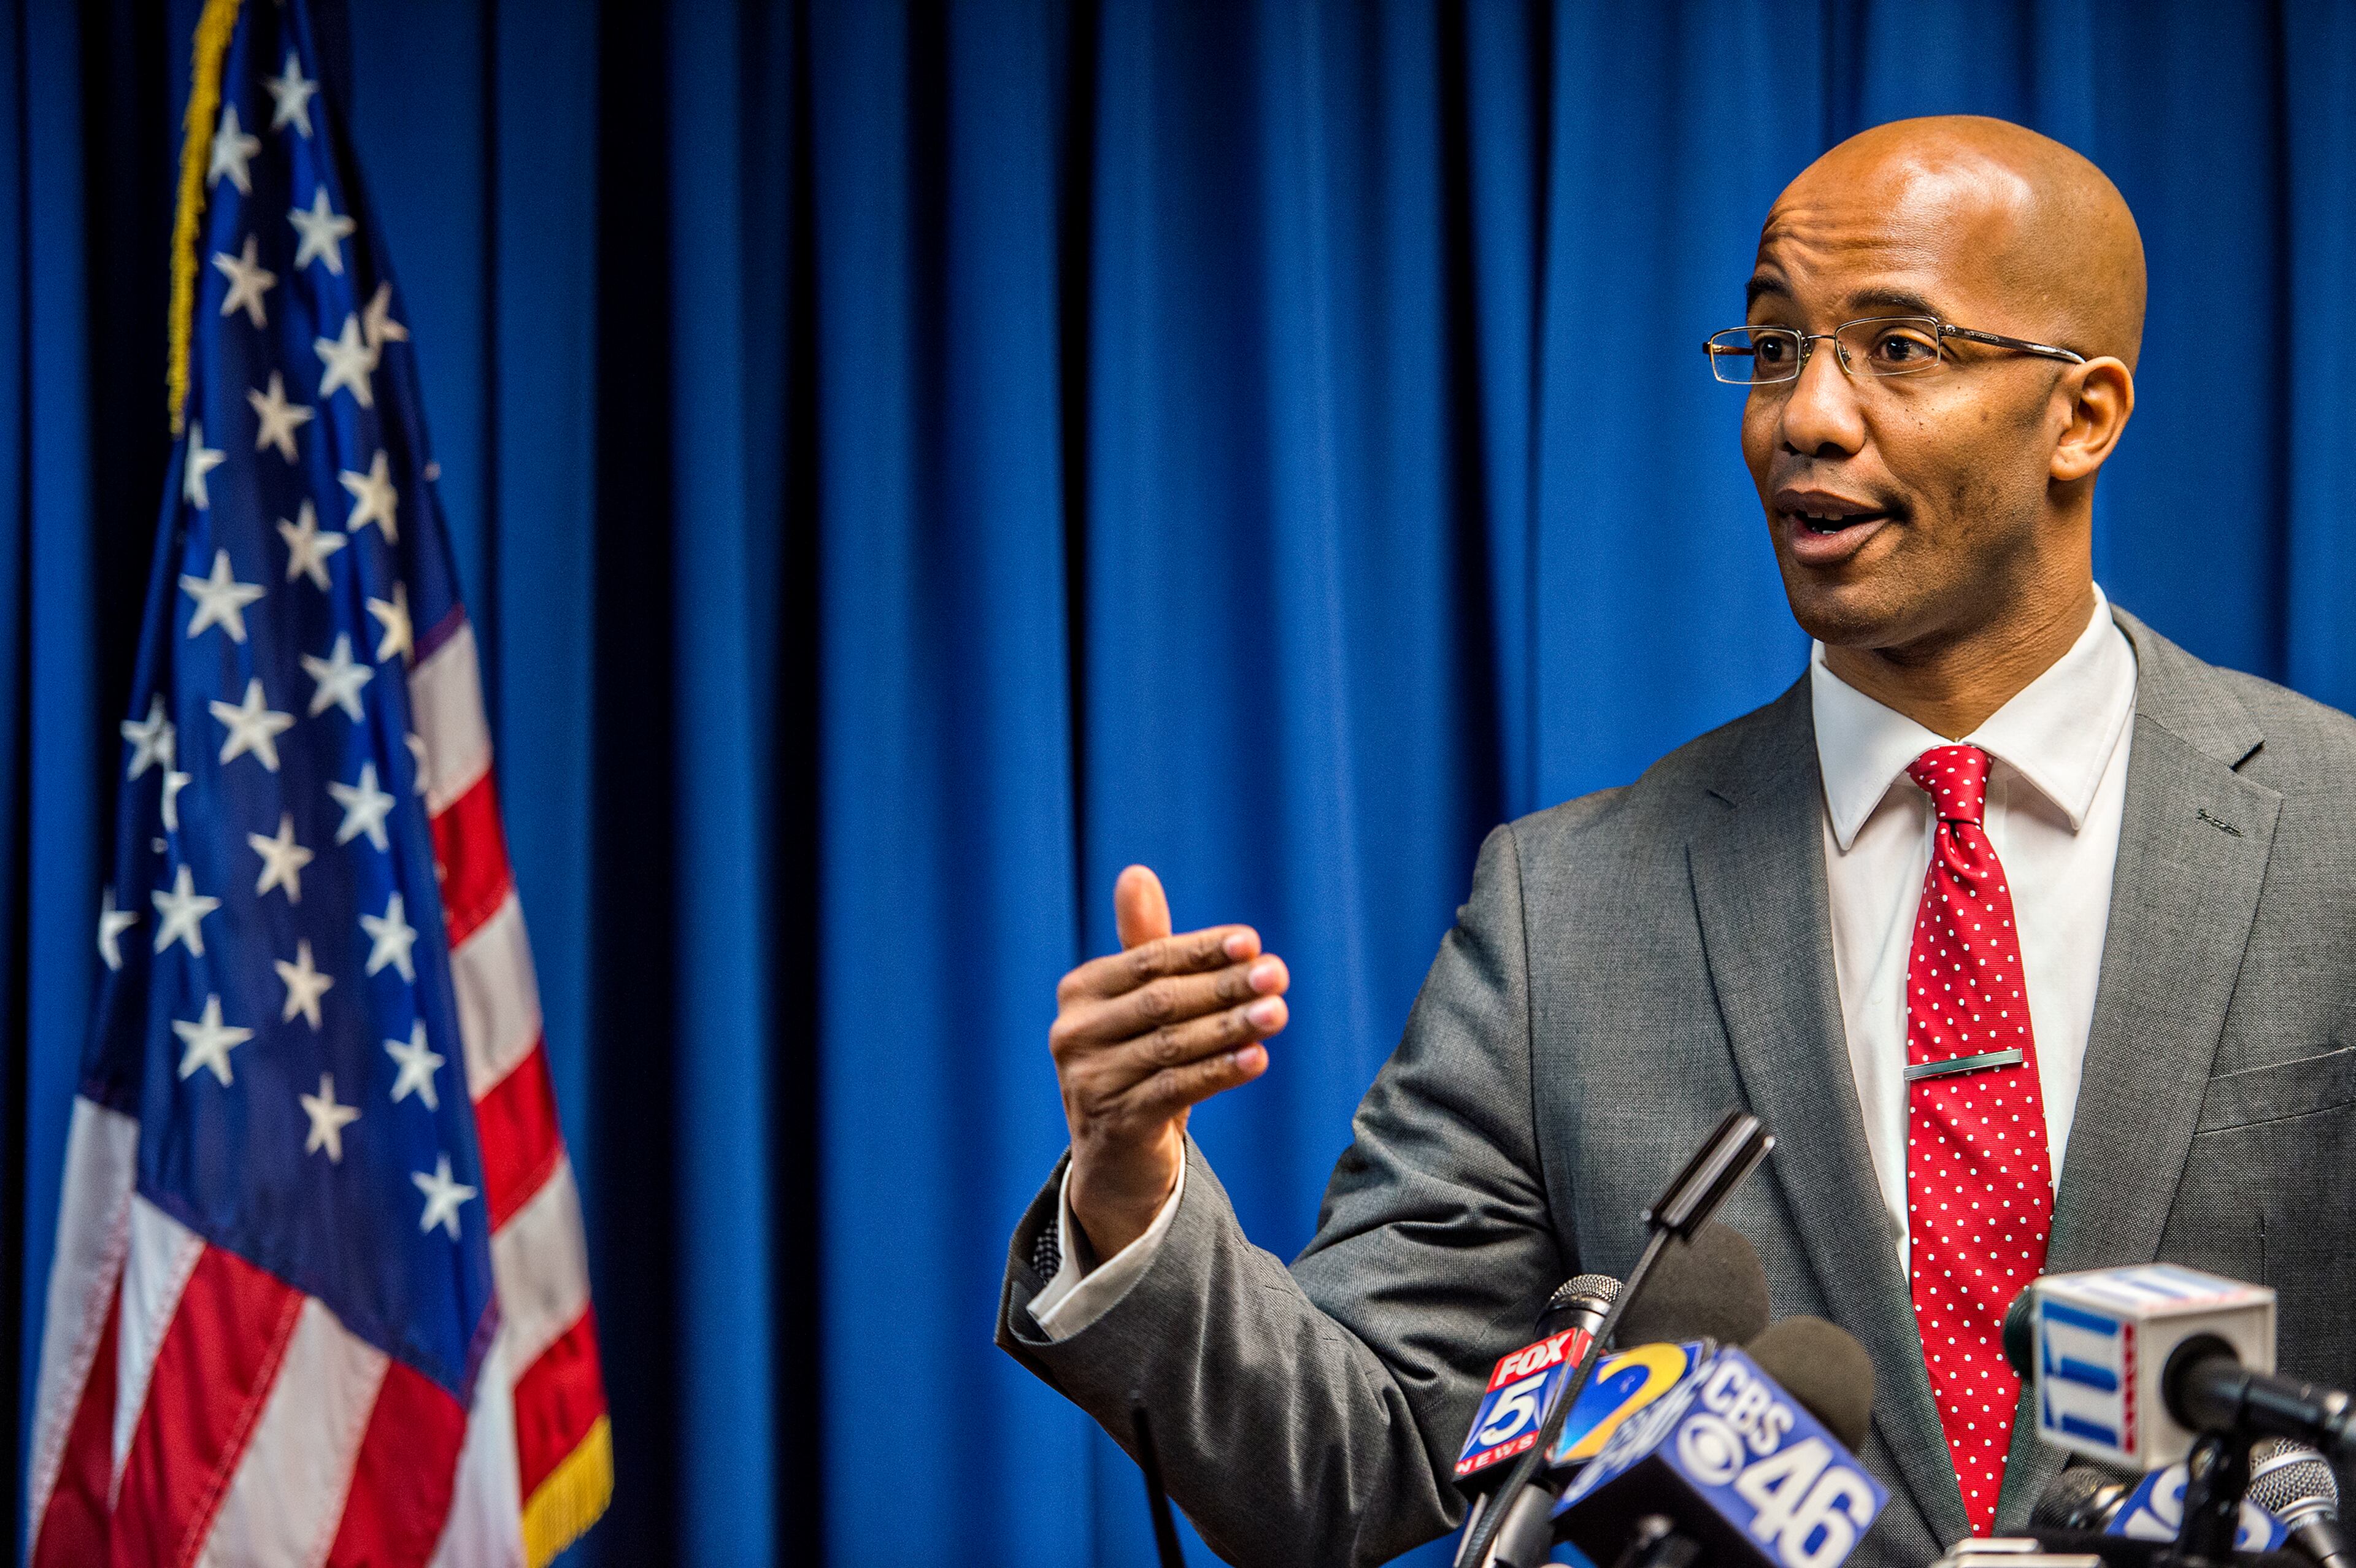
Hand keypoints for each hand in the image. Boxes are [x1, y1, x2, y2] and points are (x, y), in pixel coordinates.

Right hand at [1050, 866, 1289, 1259]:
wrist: (1117, 1158)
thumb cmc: (1137, 1064)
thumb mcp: (1140, 1006)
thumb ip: (1145, 946)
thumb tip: (1136, 873)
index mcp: (1079, 993)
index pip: (1148, 962)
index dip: (1201, 950)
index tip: (1253, 942)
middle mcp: (1073, 1034)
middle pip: (1161, 1002)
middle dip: (1224, 986)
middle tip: (1278, 974)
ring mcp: (1088, 1082)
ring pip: (1172, 1046)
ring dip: (1231, 1027)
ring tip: (1278, 1012)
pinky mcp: (1113, 1124)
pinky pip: (1175, 1090)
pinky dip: (1220, 1072)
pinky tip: (1258, 1058)